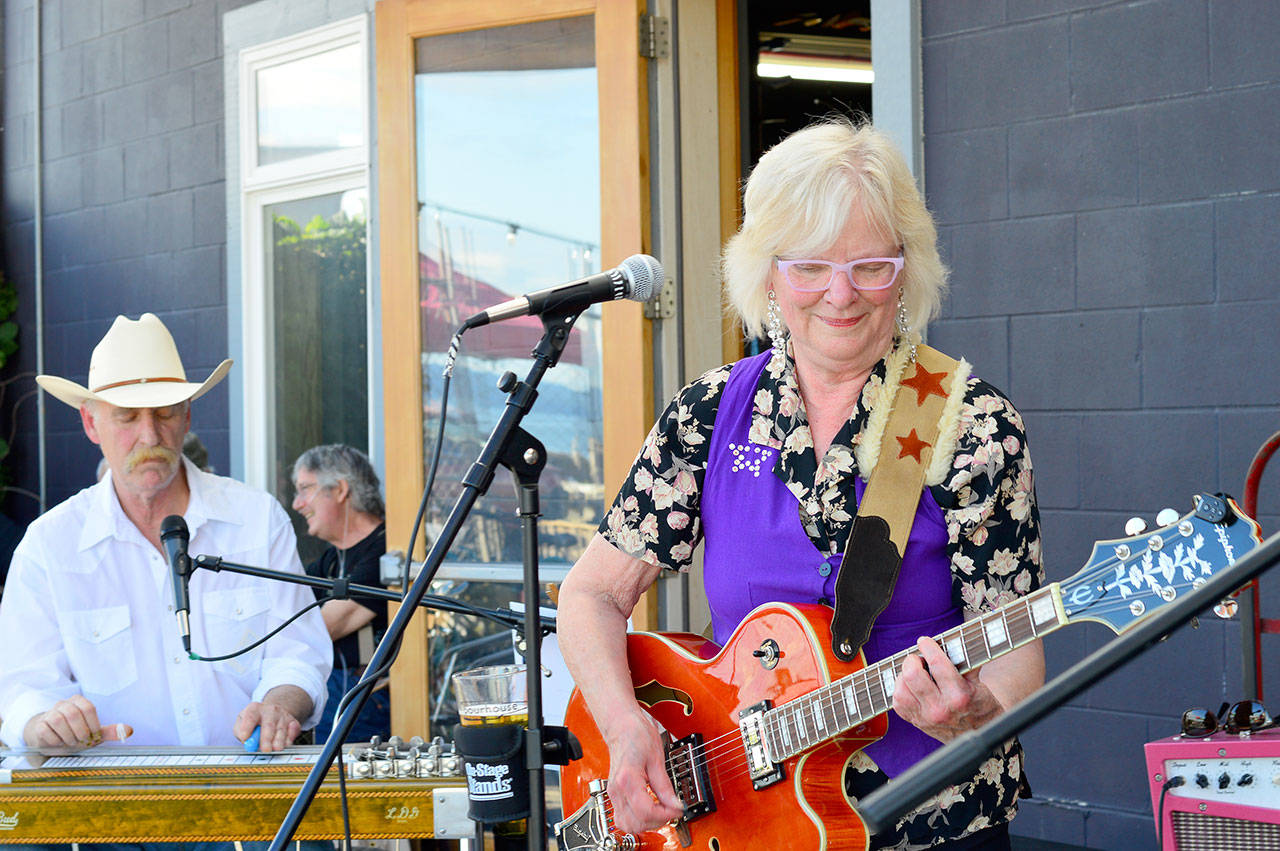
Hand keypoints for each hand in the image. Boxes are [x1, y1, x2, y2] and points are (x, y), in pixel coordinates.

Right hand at [23, 695, 131, 749]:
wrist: (52, 739)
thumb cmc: (76, 733)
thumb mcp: (93, 732)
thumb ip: (110, 731)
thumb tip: (129, 730)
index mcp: (79, 701)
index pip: (88, 708)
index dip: (93, 725)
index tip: (95, 736)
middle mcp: (63, 704)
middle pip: (73, 714)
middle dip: (81, 731)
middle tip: (83, 741)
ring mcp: (49, 713)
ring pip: (58, 720)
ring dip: (68, 735)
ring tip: (72, 742)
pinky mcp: (39, 725)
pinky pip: (45, 730)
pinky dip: (55, 740)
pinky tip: (59, 743)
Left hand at [234, 700, 300, 751]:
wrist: (272, 714)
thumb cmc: (254, 722)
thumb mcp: (241, 724)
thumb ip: (240, 732)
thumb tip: (246, 740)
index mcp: (255, 708)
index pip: (250, 716)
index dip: (247, 727)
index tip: (244, 738)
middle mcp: (270, 709)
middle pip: (268, 724)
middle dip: (266, 738)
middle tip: (265, 749)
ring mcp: (283, 715)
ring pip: (281, 730)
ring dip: (279, 741)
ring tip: (275, 749)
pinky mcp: (293, 722)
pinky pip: (293, 732)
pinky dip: (289, 739)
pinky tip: (284, 743)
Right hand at [601, 710, 684, 833]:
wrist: (621, 727)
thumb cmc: (637, 736)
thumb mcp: (656, 758)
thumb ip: (665, 786)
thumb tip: (676, 805)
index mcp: (628, 779)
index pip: (646, 811)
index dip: (665, 815)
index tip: (678, 810)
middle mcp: (617, 790)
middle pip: (635, 823)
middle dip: (657, 822)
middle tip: (671, 810)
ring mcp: (613, 794)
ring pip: (626, 825)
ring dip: (646, 824)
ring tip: (661, 811)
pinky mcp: (615, 795)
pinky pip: (623, 818)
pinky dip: (638, 820)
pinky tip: (651, 809)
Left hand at [891, 636, 1002, 743]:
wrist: (980, 731)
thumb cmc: (979, 703)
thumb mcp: (978, 682)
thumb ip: (965, 662)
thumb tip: (953, 640)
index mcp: (959, 696)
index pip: (936, 664)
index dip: (928, 647)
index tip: (925, 641)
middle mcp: (940, 709)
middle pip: (912, 675)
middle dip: (913, 661)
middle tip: (919, 659)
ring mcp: (925, 718)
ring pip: (901, 689)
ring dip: (905, 676)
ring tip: (915, 673)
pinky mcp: (916, 722)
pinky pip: (898, 702)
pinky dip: (902, 690)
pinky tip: (912, 686)